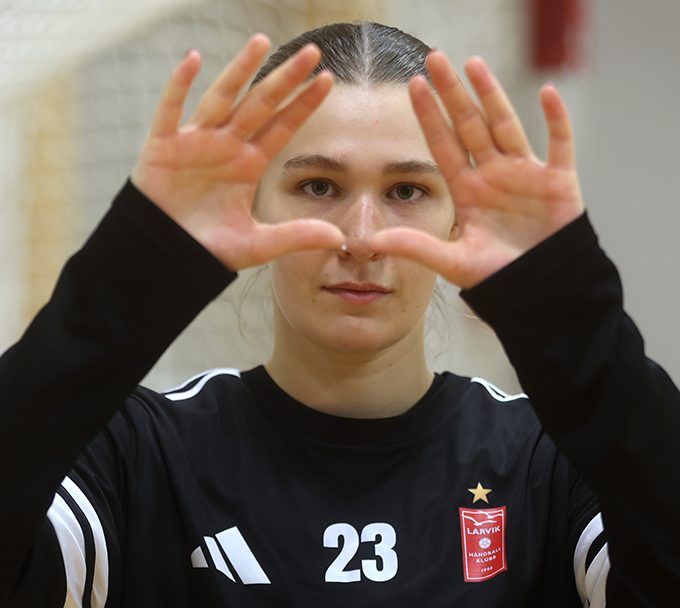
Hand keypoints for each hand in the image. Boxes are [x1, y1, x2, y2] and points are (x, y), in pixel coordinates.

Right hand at [131, 35, 343, 270]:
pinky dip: (179, 86)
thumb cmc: (209, 249)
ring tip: (262, 42)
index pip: (282, 127)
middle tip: (311, 52)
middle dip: (285, 79)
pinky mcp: (163, 146)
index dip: (303, 104)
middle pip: (260, 105)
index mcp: (249, 165)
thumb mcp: (258, 244)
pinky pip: (171, 111)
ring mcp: (195, 142)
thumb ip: (296, 236)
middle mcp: (226, 146)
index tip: (328, 80)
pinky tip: (194, 59)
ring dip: (240, 70)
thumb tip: (340, 239)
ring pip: (221, 98)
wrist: (166, 257)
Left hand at [369, 52, 584, 288]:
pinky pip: (560, 144)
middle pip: (470, 126)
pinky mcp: (558, 181)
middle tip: (435, 59)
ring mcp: (525, 174)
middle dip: (453, 94)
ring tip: (473, 64)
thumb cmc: (498, 278)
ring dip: (492, 95)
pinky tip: (547, 93)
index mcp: (467, 191)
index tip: (413, 86)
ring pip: (506, 125)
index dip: (429, 116)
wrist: (541, 291)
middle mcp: (493, 176)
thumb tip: (375, 239)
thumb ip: (417, 246)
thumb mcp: (453, 262)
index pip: (443, 145)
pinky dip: (556, 120)